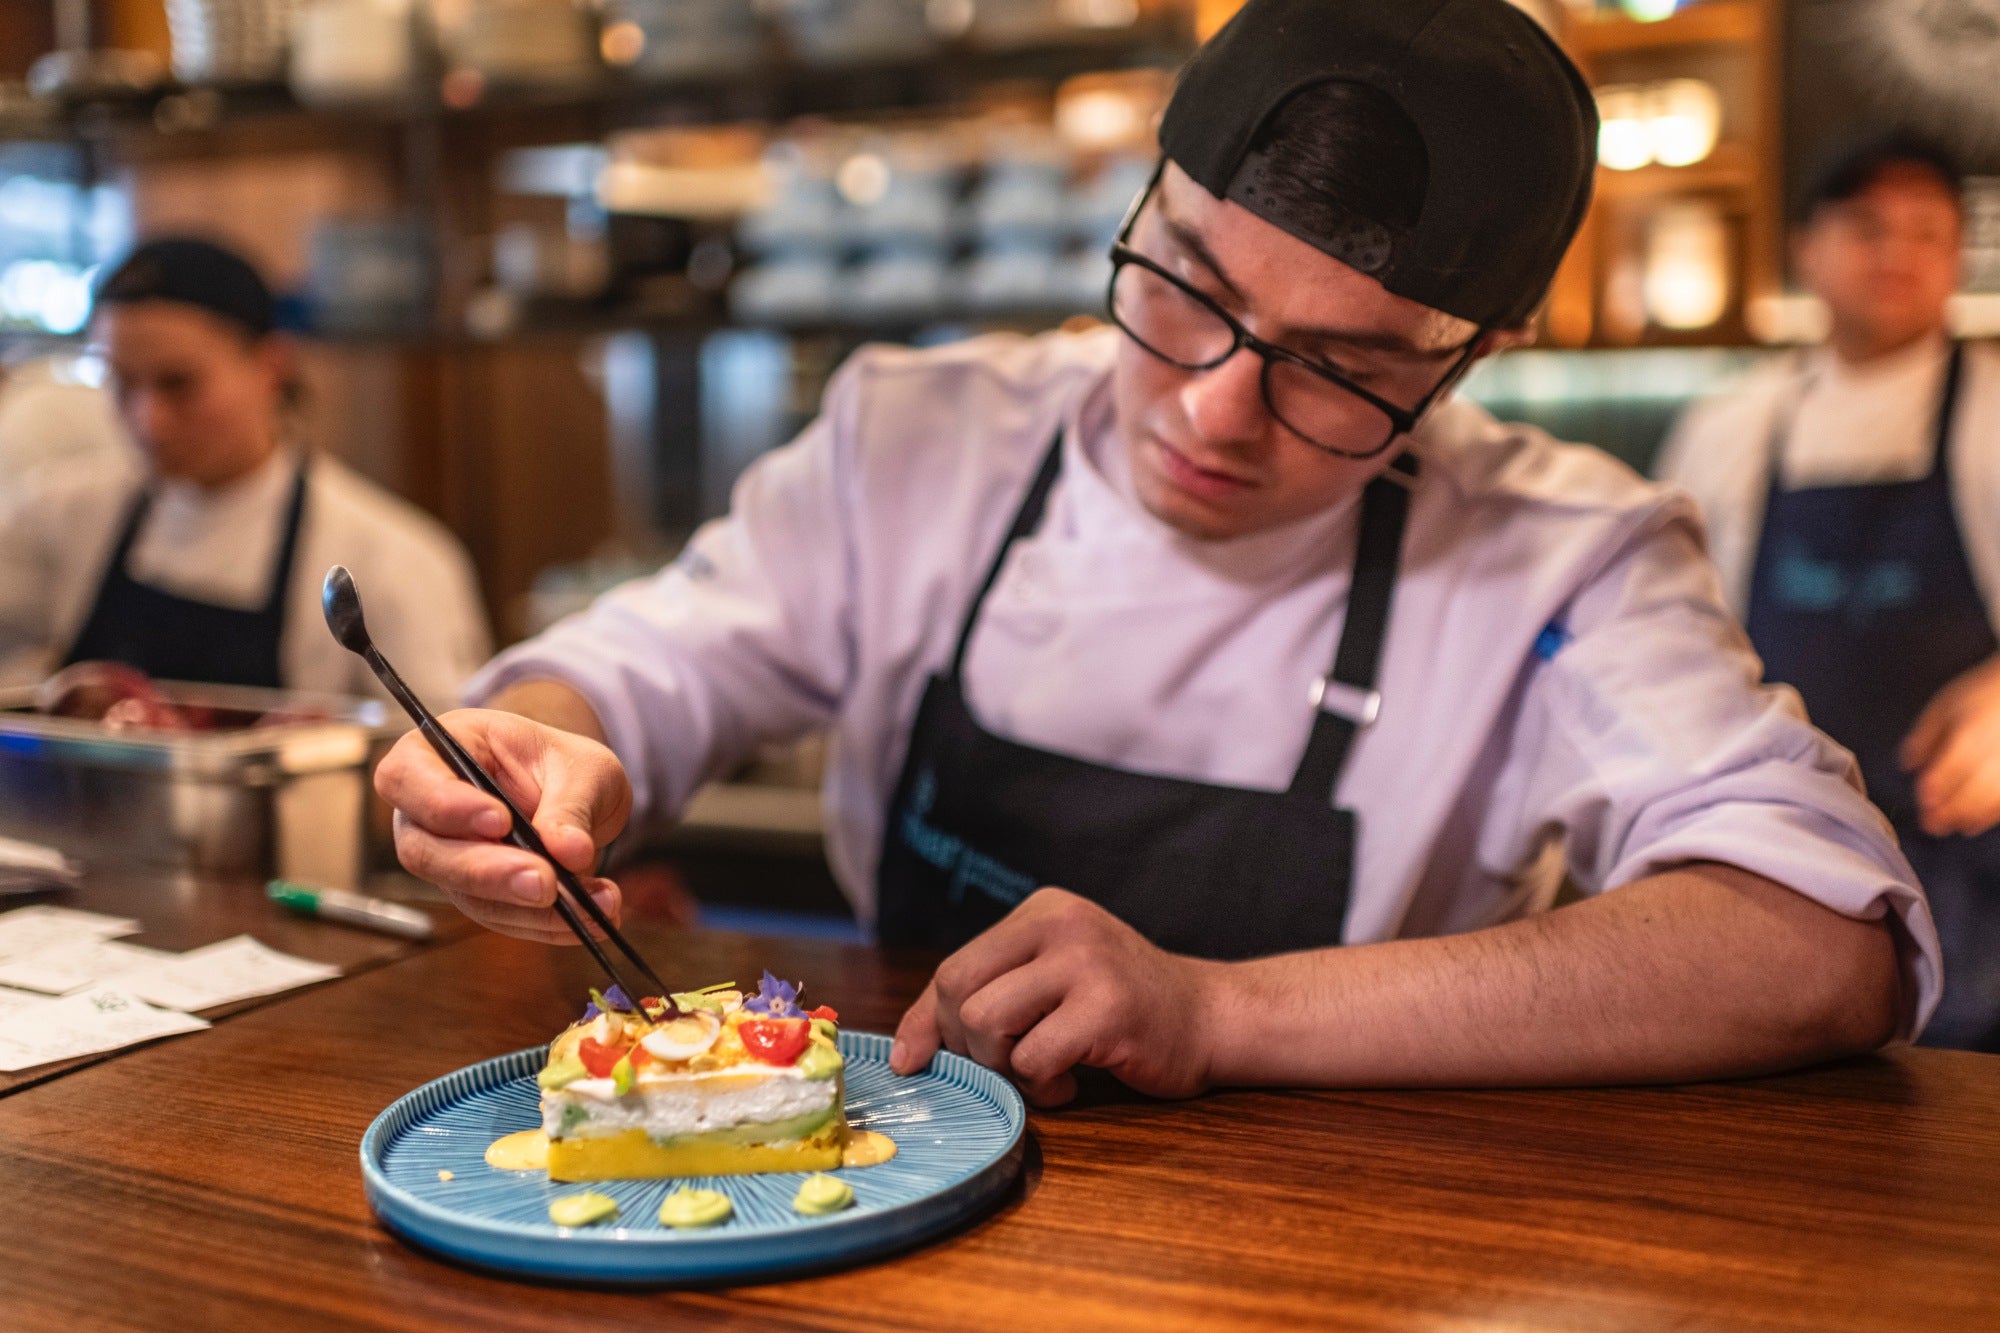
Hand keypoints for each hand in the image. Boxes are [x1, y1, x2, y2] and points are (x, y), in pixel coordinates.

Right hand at [374, 708, 633, 943]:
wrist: (578, 797)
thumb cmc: (565, 766)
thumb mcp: (583, 768)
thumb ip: (573, 804)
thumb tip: (569, 852)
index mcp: (437, 750)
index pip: (406, 776)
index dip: (443, 803)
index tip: (501, 821)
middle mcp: (425, 811)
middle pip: (425, 851)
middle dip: (488, 871)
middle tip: (546, 882)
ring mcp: (445, 858)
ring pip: (464, 893)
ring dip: (527, 907)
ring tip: (590, 904)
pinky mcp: (474, 895)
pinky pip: (499, 917)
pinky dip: (546, 923)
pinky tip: (590, 918)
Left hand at [889, 888, 1221, 1106]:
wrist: (1211, 1017)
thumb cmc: (1122, 1009)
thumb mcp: (1051, 983)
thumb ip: (988, 999)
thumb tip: (905, 1053)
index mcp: (1042, 911)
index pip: (953, 967)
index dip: (928, 1022)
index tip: (915, 1061)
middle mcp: (1061, 923)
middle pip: (959, 990)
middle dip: (967, 1044)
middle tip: (1006, 1065)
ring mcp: (1086, 960)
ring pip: (987, 1022)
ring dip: (1004, 1067)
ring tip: (1041, 1074)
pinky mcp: (1108, 1005)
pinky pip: (1033, 1057)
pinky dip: (1042, 1086)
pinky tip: (1072, 1081)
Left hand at [1902, 655, 1999, 836]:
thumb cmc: (1985, 693)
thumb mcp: (1946, 705)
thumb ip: (1925, 735)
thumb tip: (1908, 764)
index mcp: (1970, 737)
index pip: (1949, 772)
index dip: (1934, 790)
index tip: (1924, 801)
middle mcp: (1996, 757)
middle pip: (1972, 793)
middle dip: (1950, 813)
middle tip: (1932, 825)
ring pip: (1993, 801)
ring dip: (1972, 818)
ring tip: (1956, 827)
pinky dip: (1994, 815)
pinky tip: (1981, 822)